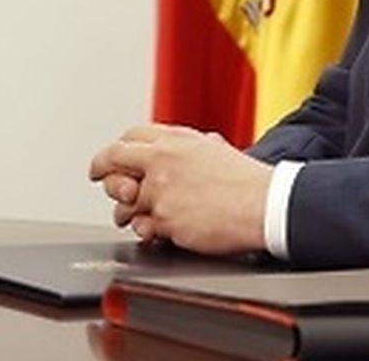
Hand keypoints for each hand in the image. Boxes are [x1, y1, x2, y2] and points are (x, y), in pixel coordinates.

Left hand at [88, 123, 271, 254]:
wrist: (265, 204)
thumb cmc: (247, 181)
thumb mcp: (214, 149)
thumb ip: (187, 148)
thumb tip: (172, 152)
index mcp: (174, 140)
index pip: (129, 137)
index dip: (116, 151)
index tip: (109, 161)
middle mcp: (162, 161)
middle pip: (114, 163)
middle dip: (105, 176)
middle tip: (104, 184)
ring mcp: (161, 191)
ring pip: (124, 202)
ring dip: (125, 211)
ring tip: (132, 216)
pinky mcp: (166, 219)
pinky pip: (142, 227)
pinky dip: (145, 230)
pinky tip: (154, 230)